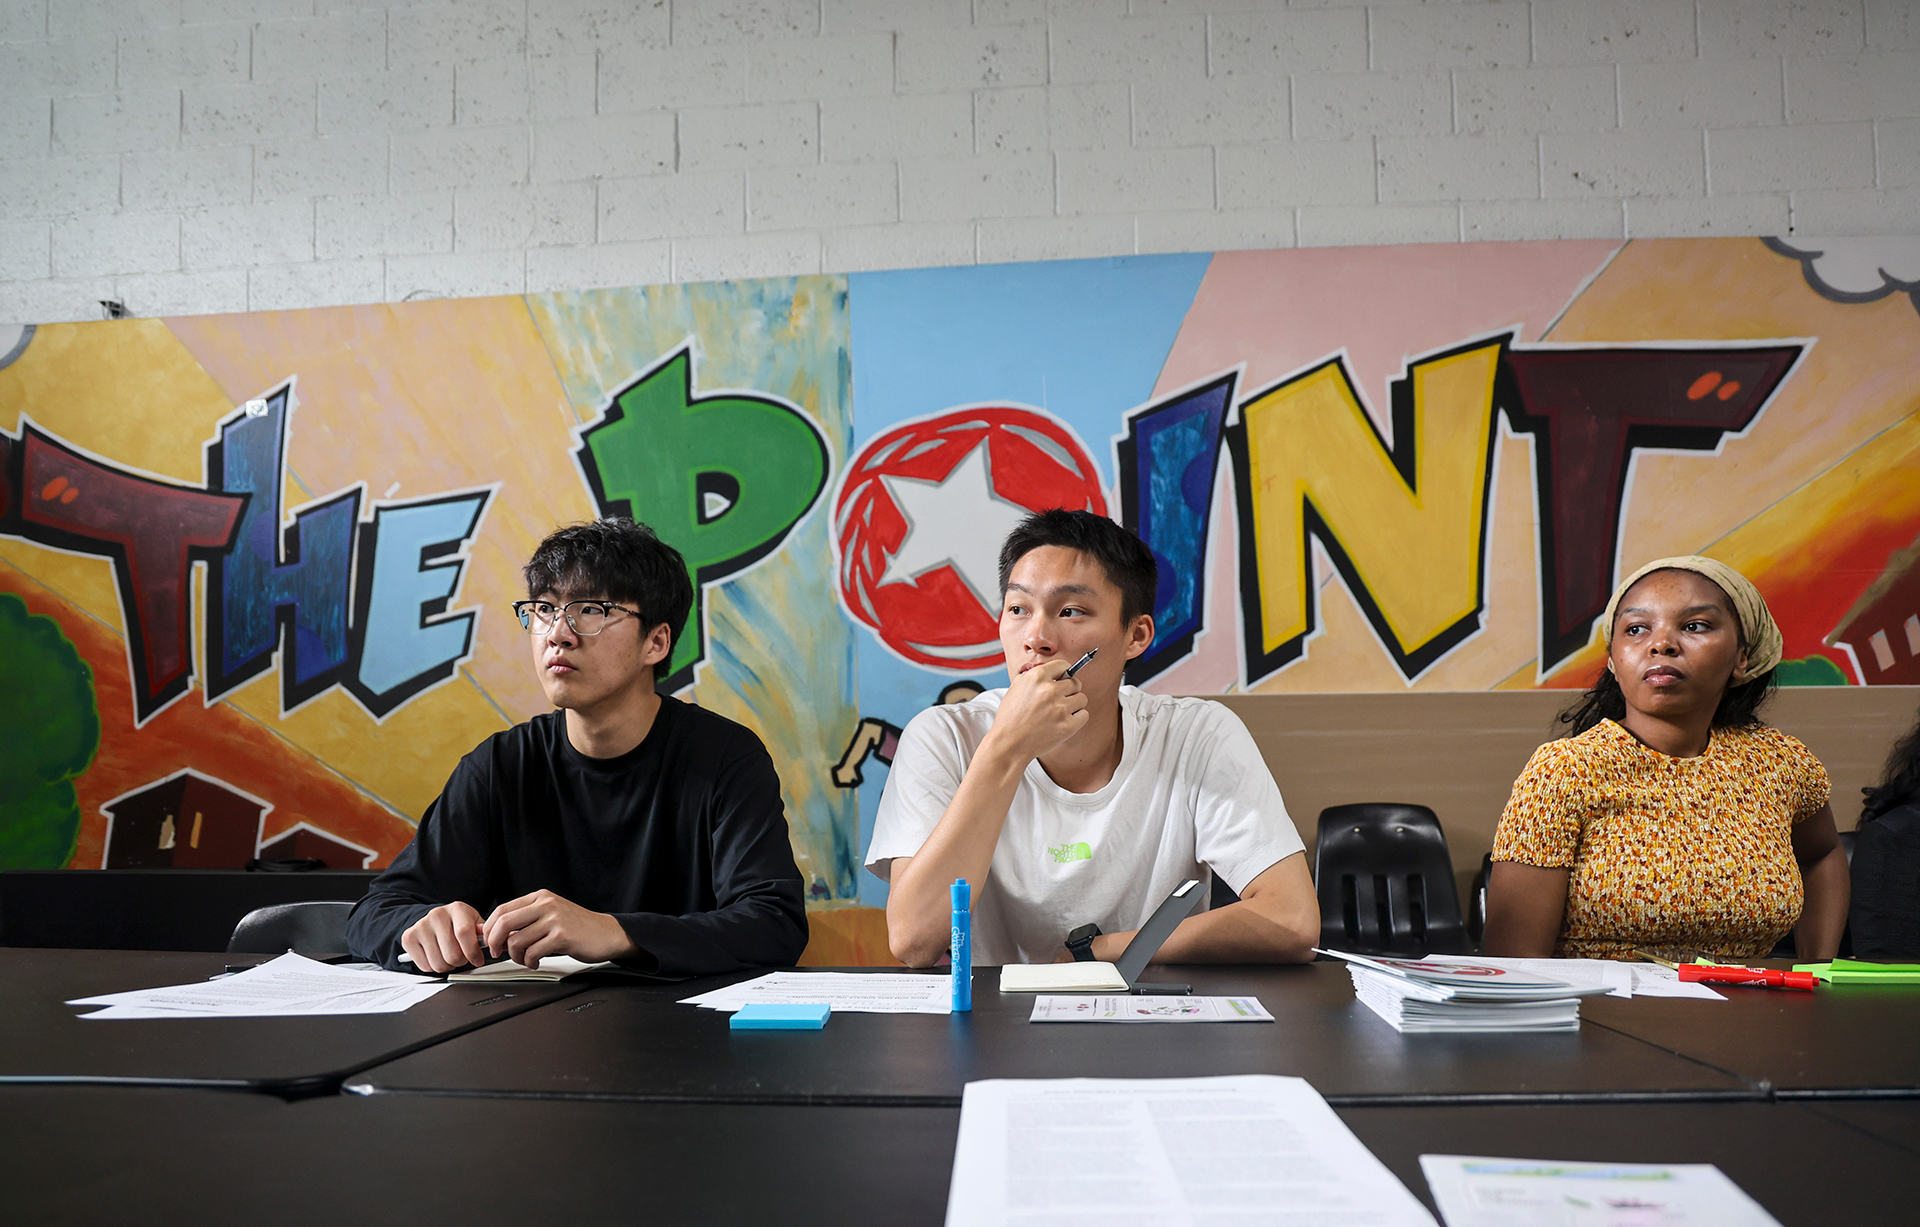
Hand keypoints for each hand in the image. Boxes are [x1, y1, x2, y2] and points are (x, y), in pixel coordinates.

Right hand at [400, 901, 485, 972]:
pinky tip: (436, 955)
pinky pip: (425, 966)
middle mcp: (437, 915)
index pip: (464, 933)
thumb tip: (490, 941)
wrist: (434, 920)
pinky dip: (433, 967)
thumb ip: (483, 932)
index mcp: (457, 909)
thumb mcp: (474, 922)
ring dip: (447, 966)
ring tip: (449, 956)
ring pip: (438, 964)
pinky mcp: (408, 938)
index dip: (473, 952)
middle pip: (452, 954)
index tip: (477, 960)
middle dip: (461, 962)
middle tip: (462, 957)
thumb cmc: (457, 923)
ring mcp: (421, 926)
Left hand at [482, 889, 637, 969]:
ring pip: (517, 941)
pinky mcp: (562, 936)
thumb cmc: (577, 927)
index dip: (489, 928)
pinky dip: (530, 962)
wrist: (607, 933)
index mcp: (540, 897)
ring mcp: (554, 919)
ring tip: (526, 959)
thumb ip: (527, 919)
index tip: (489, 940)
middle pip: (504, 922)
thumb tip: (497, 933)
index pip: (503, 909)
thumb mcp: (551, 914)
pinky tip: (537, 962)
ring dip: (516, 956)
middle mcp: (546, 904)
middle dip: (495, 942)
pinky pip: (533, 952)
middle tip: (497, 952)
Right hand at [983, 658, 1088, 764]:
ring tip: (1060, 713)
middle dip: (1069, 691)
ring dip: (1074, 705)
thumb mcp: (1015, 688)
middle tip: (1059, 700)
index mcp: (1037, 677)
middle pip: (1076, 683)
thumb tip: (1050, 671)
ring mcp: (1060, 708)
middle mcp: (1050, 690)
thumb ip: (1032, 676)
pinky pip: (1084, 715)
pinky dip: (1077, 719)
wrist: (1008, 744)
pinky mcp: (1067, 725)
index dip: (1064, 673)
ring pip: (1082, 699)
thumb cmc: (1010, 717)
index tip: (1063, 680)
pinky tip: (1064, 722)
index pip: (1063, 665)